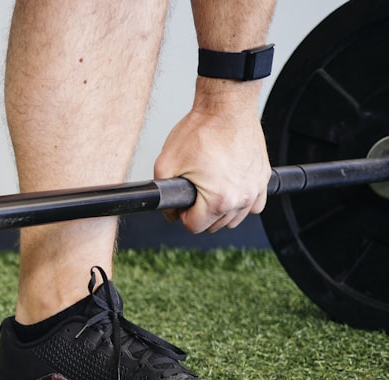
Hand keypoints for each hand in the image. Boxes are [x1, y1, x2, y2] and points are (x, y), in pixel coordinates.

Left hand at [153, 106, 270, 233]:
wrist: (226, 107)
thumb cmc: (200, 130)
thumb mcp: (165, 165)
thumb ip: (163, 195)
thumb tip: (171, 212)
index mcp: (218, 200)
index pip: (194, 226)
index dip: (182, 214)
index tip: (182, 200)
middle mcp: (241, 198)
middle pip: (215, 225)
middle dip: (200, 212)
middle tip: (193, 190)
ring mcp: (255, 188)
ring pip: (234, 218)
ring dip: (220, 210)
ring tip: (209, 188)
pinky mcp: (263, 177)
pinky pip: (254, 205)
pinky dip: (241, 202)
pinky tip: (229, 189)